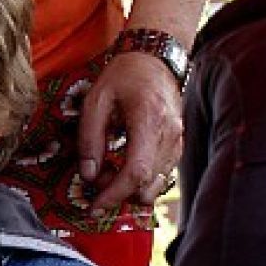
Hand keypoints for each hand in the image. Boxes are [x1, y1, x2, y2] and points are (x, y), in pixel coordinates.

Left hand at [78, 51, 183, 212]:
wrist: (155, 59)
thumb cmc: (124, 76)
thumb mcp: (96, 101)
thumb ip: (89, 139)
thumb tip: (88, 175)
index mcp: (149, 121)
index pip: (135, 171)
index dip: (114, 194)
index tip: (95, 206)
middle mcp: (170, 134)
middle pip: (147, 183)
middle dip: (118, 193)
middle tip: (95, 181)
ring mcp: (177, 140)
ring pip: (156, 183)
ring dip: (129, 188)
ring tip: (106, 171)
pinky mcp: (177, 144)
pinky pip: (161, 174)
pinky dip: (140, 181)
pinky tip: (121, 168)